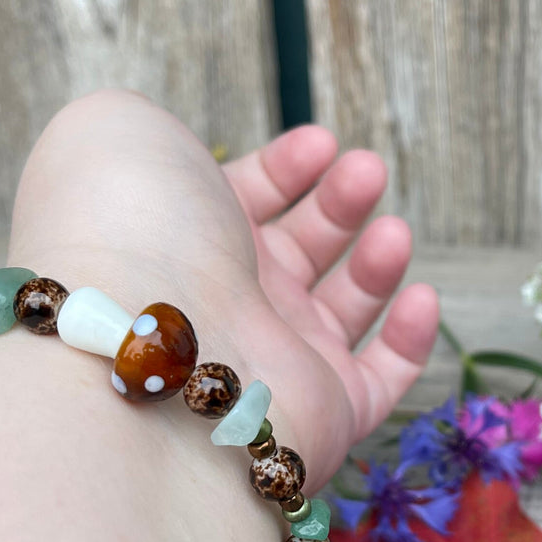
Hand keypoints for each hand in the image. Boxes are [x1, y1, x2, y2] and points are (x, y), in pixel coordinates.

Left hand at [6, 89, 438, 479]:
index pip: (244, 204)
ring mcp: (275, 359)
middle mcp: (225, 302)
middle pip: (300, 249)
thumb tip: (174, 154)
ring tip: (392, 232)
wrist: (149, 340)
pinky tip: (421, 296)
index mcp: (179, 239)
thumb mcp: (119, 133)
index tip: (320, 143)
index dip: (285, 170)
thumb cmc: (130, 228)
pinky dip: (409, 341)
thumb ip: (153, 130)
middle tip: (365, 173)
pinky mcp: (325, 412)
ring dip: (376, 261)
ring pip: (343, 308)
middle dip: (340, 203)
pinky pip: (381, 381)